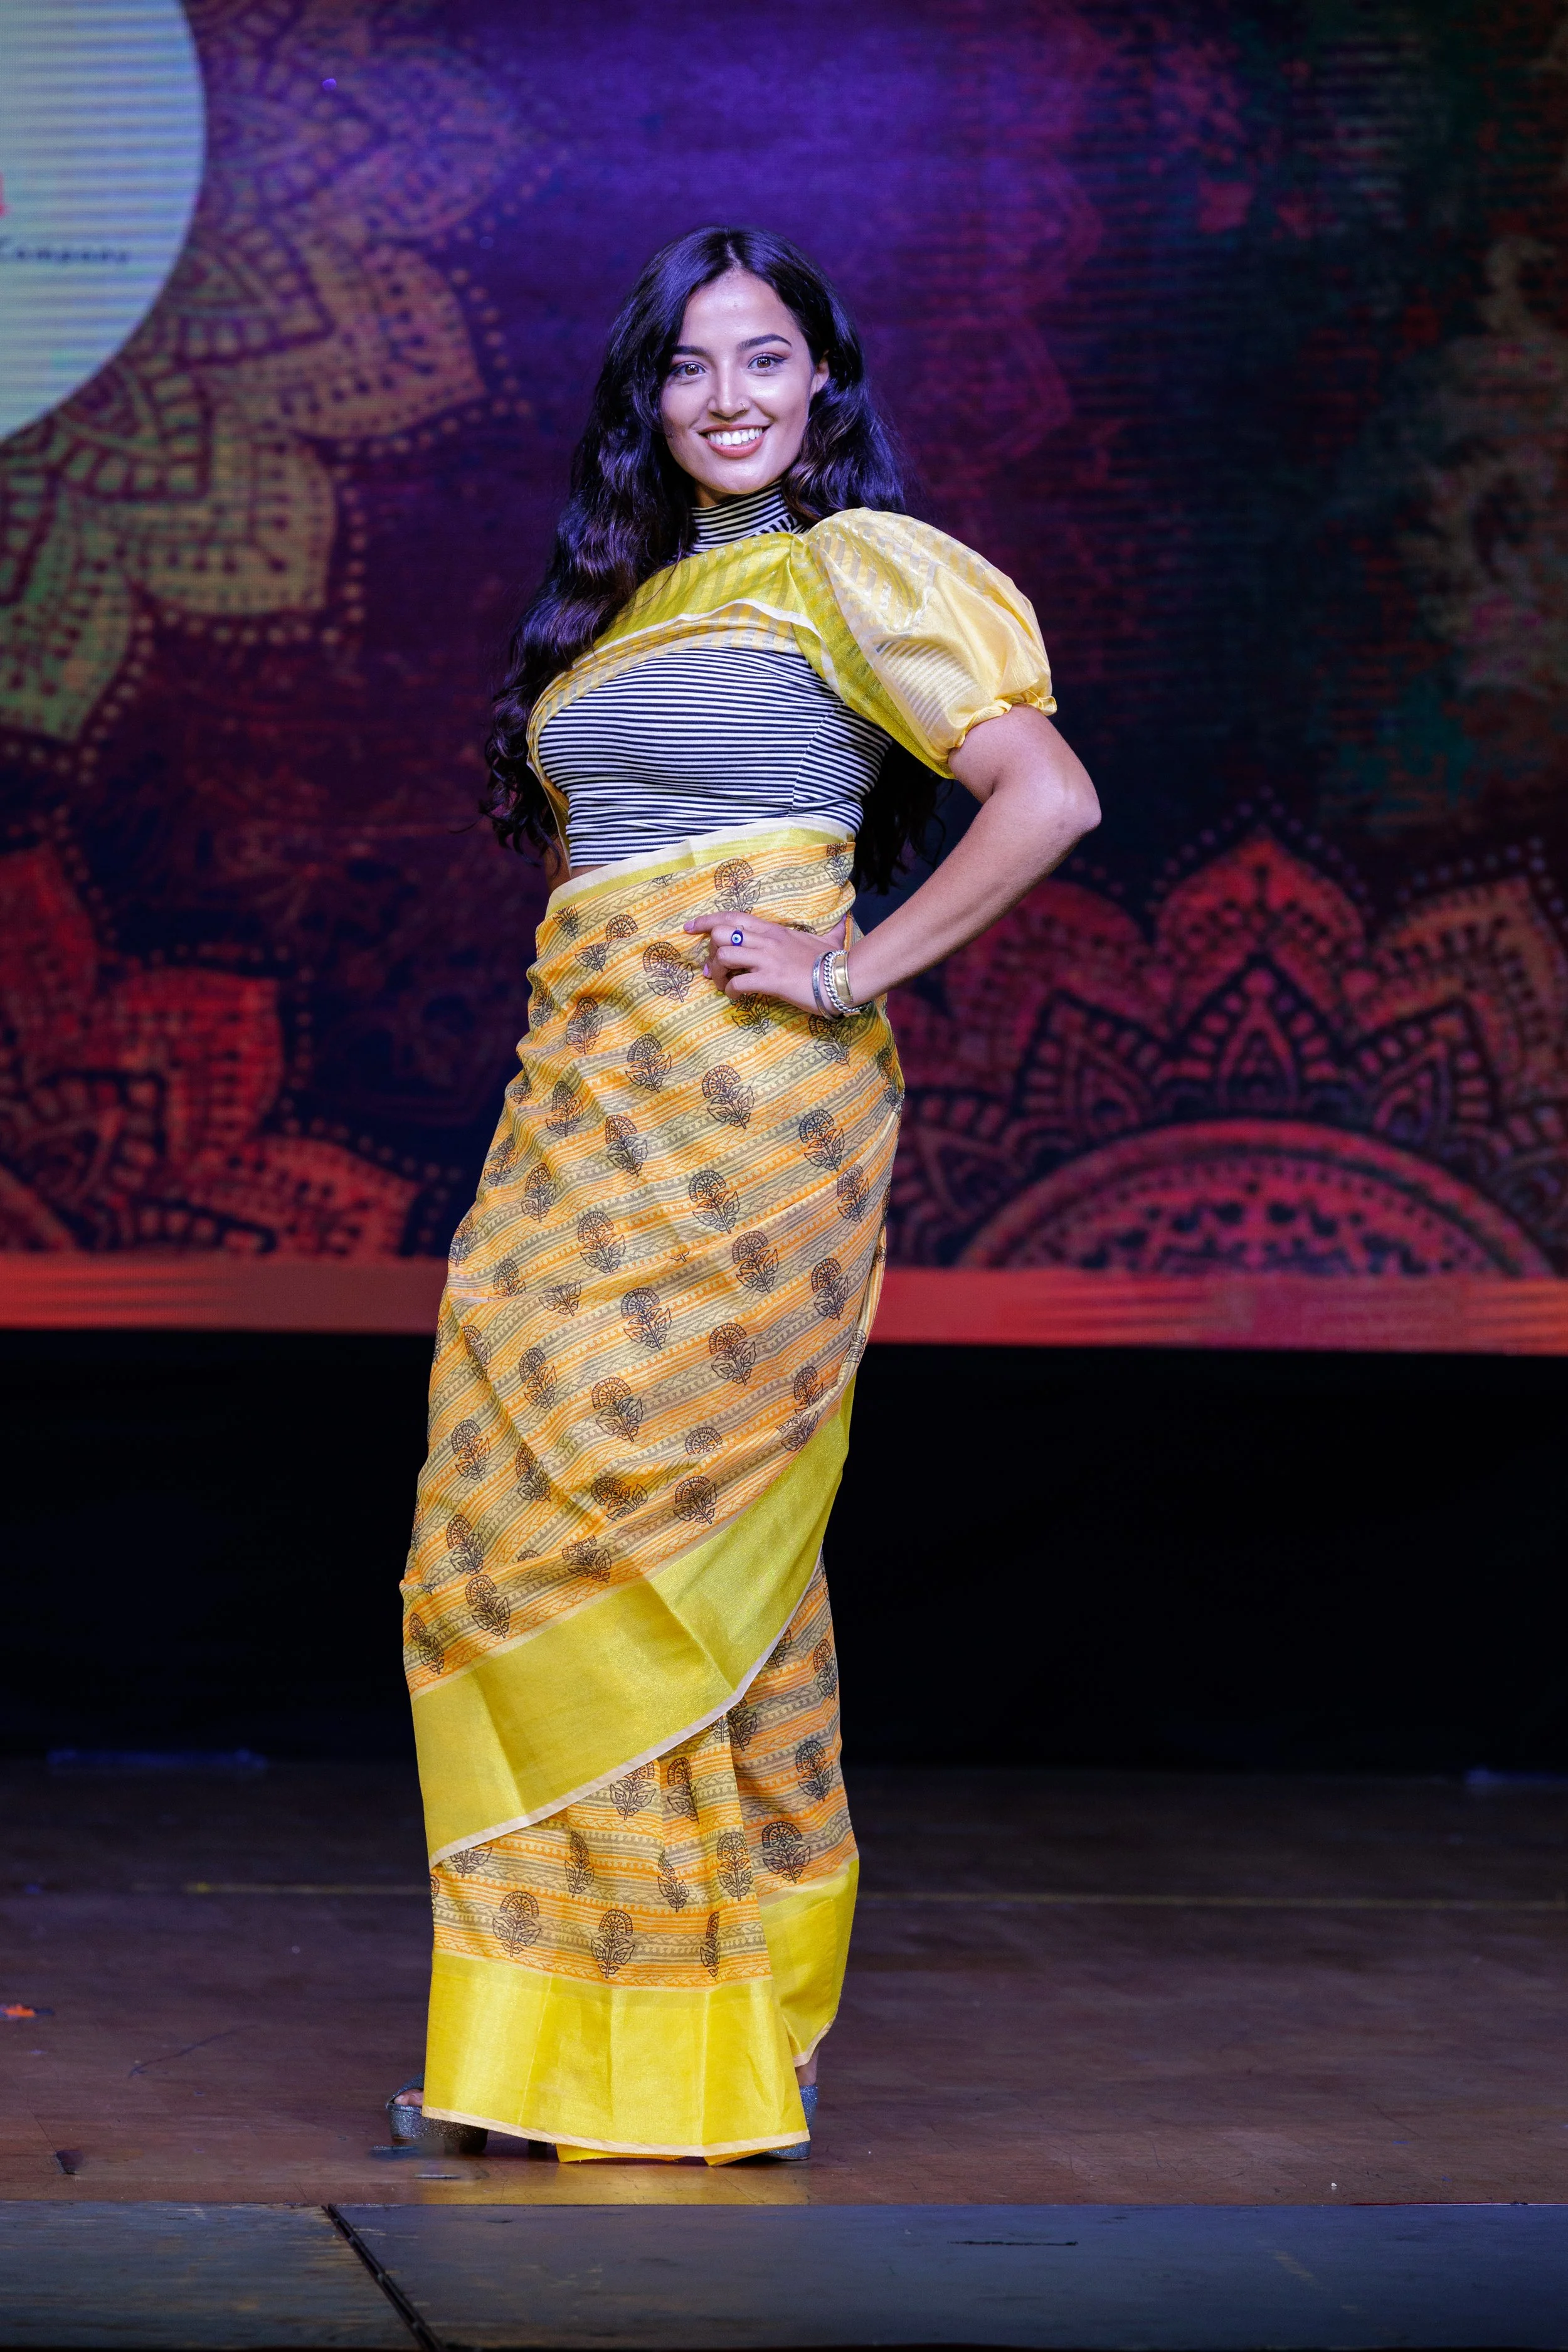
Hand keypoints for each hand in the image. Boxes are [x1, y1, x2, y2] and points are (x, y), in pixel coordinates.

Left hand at [683, 910, 848, 1014]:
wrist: (841, 977)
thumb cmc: (832, 960)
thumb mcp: (826, 940)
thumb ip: (830, 931)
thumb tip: (843, 924)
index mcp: (772, 930)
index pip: (732, 917)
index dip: (707, 920)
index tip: (690, 927)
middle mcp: (766, 940)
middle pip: (721, 934)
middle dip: (710, 951)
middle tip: (711, 968)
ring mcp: (767, 959)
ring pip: (724, 956)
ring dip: (717, 973)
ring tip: (723, 985)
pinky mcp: (770, 980)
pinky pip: (737, 982)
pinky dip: (731, 991)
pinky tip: (737, 997)